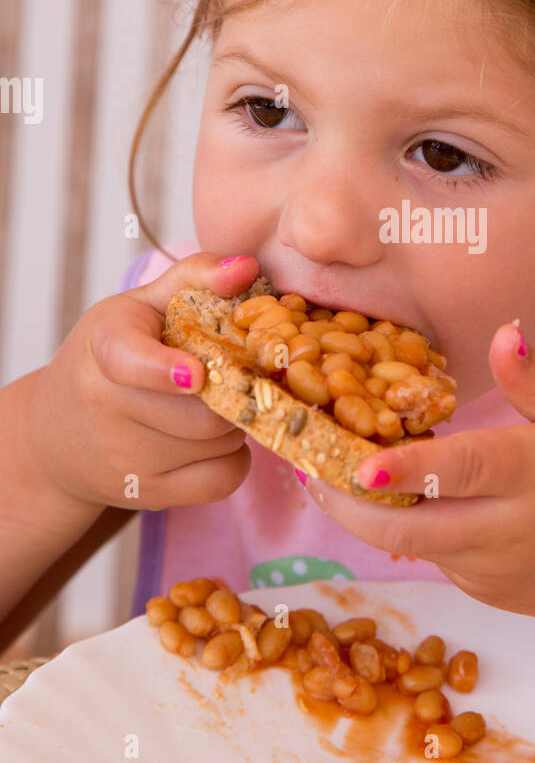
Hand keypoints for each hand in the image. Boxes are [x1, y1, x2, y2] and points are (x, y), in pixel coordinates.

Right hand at [29, 253, 260, 511]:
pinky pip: (223, 479)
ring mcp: (126, 458)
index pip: (130, 361)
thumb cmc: (110, 357)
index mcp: (105, 347)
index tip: (194, 373)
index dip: (165, 370)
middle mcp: (106, 407)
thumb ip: (195, 278)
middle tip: (232, 374)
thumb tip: (248, 268)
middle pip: (203, 409)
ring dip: (236, 421)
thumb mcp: (140, 308)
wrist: (59, 434)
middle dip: (233, 390)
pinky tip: (215, 440)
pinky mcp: (148, 494)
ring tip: (216, 402)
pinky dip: (235, 458)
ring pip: (219, 443)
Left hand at [300, 322, 534, 624]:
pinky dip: (403, 530)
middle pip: (411, 529)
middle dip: (347, 505)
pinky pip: (432, 557)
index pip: (464, 471)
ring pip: (411, 547)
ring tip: (323, 476)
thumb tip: (503, 333)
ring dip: (364, 517)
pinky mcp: (484, 593)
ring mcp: (493, 571)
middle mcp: (510, 530)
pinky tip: (384, 500)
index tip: (358, 464)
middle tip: (305, 468)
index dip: (407, 470)